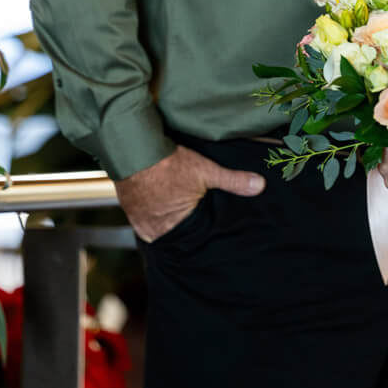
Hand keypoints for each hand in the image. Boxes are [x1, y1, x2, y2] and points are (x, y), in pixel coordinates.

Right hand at [115, 146, 264, 241]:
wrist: (132, 149)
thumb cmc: (168, 163)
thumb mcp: (206, 170)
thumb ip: (233, 181)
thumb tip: (259, 186)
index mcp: (175, 227)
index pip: (192, 239)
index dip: (199, 231)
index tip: (203, 225)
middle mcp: (154, 229)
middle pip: (174, 234)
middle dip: (182, 228)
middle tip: (189, 218)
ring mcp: (138, 220)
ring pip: (157, 227)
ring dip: (164, 221)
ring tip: (173, 210)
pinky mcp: (128, 208)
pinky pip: (142, 218)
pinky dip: (150, 214)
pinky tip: (157, 205)